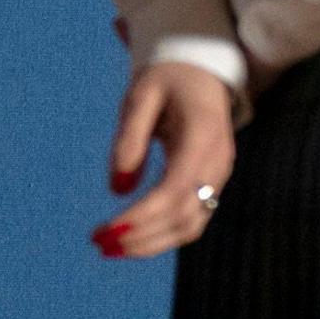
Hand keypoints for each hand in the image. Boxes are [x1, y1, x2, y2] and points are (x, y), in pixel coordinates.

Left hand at [92, 59, 237, 260]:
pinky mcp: (212, 185)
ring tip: (110, 247)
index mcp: (203, 135)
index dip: (143, 216)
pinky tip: (132, 237)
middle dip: (142, 237)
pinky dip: (162, 236)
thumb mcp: (142, 94)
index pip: (175, 189)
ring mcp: (219, 176)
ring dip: (151, 243)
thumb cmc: (169, 78)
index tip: (107, 230)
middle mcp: (218, 162)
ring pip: (191, 227)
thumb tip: (117, 190)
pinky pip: (191, 221)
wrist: (203, 71)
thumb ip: (129, 138)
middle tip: (99, 243)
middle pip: (184, 216)